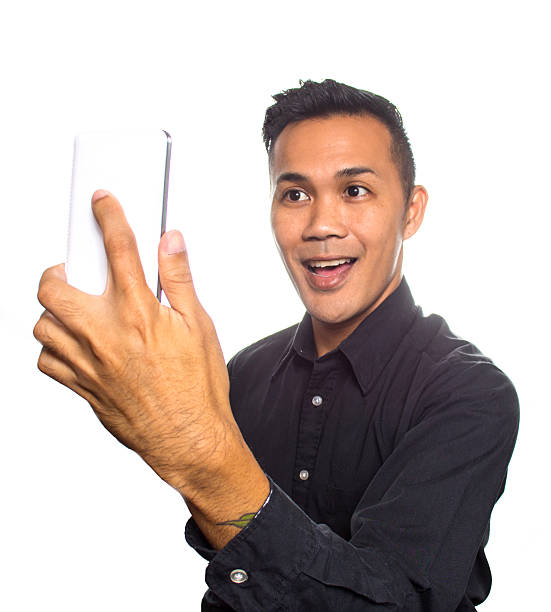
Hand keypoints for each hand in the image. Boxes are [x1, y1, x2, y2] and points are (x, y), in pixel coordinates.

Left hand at [33, 191, 233, 493]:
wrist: (189, 439)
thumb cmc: (197, 388)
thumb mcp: (198, 326)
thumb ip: (179, 279)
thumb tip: (170, 242)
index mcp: (138, 314)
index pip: (118, 249)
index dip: (108, 216)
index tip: (102, 202)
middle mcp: (105, 335)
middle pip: (54, 286)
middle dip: (58, 269)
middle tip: (77, 270)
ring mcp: (87, 364)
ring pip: (43, 324)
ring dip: (55, 310)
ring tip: (78, 309)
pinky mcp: (81, 387)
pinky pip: (47, 361)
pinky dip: (55, 347)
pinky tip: (77, 345)